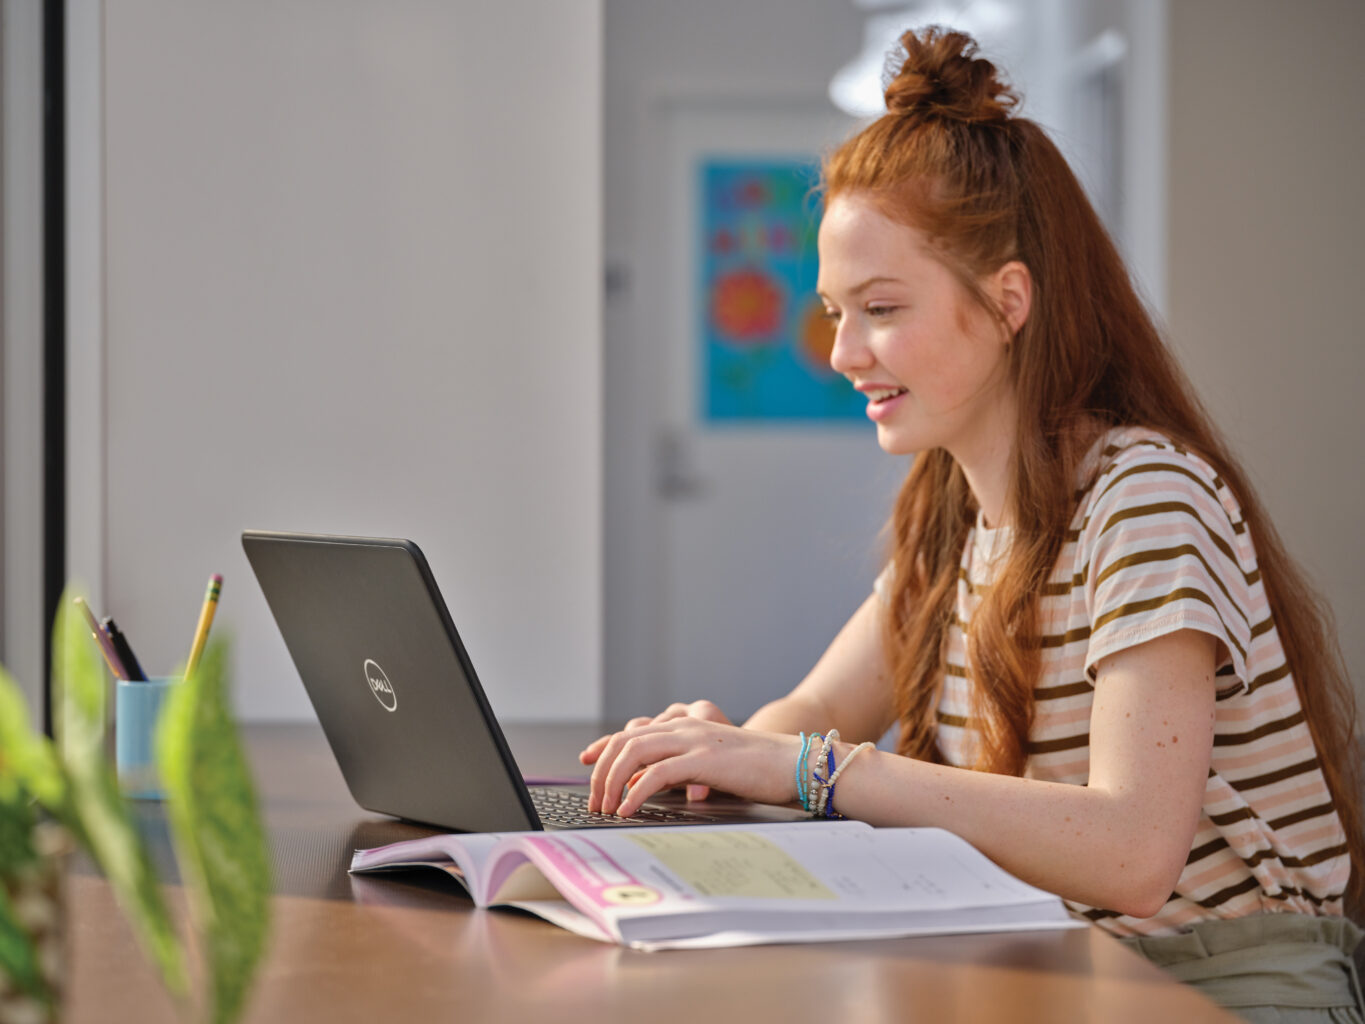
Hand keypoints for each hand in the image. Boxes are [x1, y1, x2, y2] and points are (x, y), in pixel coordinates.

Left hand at [582, 714, 801, 816]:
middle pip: (624, 741)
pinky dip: (635, 792)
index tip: (586, 762)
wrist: (794, 763)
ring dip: (611, 782)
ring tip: (606, 807)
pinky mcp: (703, 759)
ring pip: (633, 752)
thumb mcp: (709, 765)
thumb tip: (646, 785)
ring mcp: (692, 740)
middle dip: (601, 771)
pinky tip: (627, 809)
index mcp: (684, 725)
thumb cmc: (756, 769)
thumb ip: (679, 768)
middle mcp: (683, 727)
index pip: (631, 732)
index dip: (604, 746)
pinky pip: (656, 774)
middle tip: (594, 800)